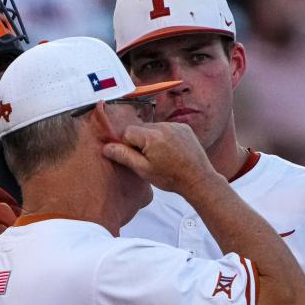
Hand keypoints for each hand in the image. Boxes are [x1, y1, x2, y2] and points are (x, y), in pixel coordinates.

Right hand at [102, 122, 220, 194]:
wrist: (198, 179)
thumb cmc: (170, 178)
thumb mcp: (143, 170)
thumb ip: (124, 156)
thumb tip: (106, 147)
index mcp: (152, 136)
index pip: (127, 132)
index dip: (128, 146)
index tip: (136, 158)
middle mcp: (163, 126)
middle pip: (140, 129)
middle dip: (139, 142)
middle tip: (149, 159)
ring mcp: (175, 125)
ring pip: (152, 128)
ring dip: (152, 139)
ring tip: (161, 157)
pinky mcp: (183, 127)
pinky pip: (166, 128)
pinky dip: (164, 137)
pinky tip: (170, 151)